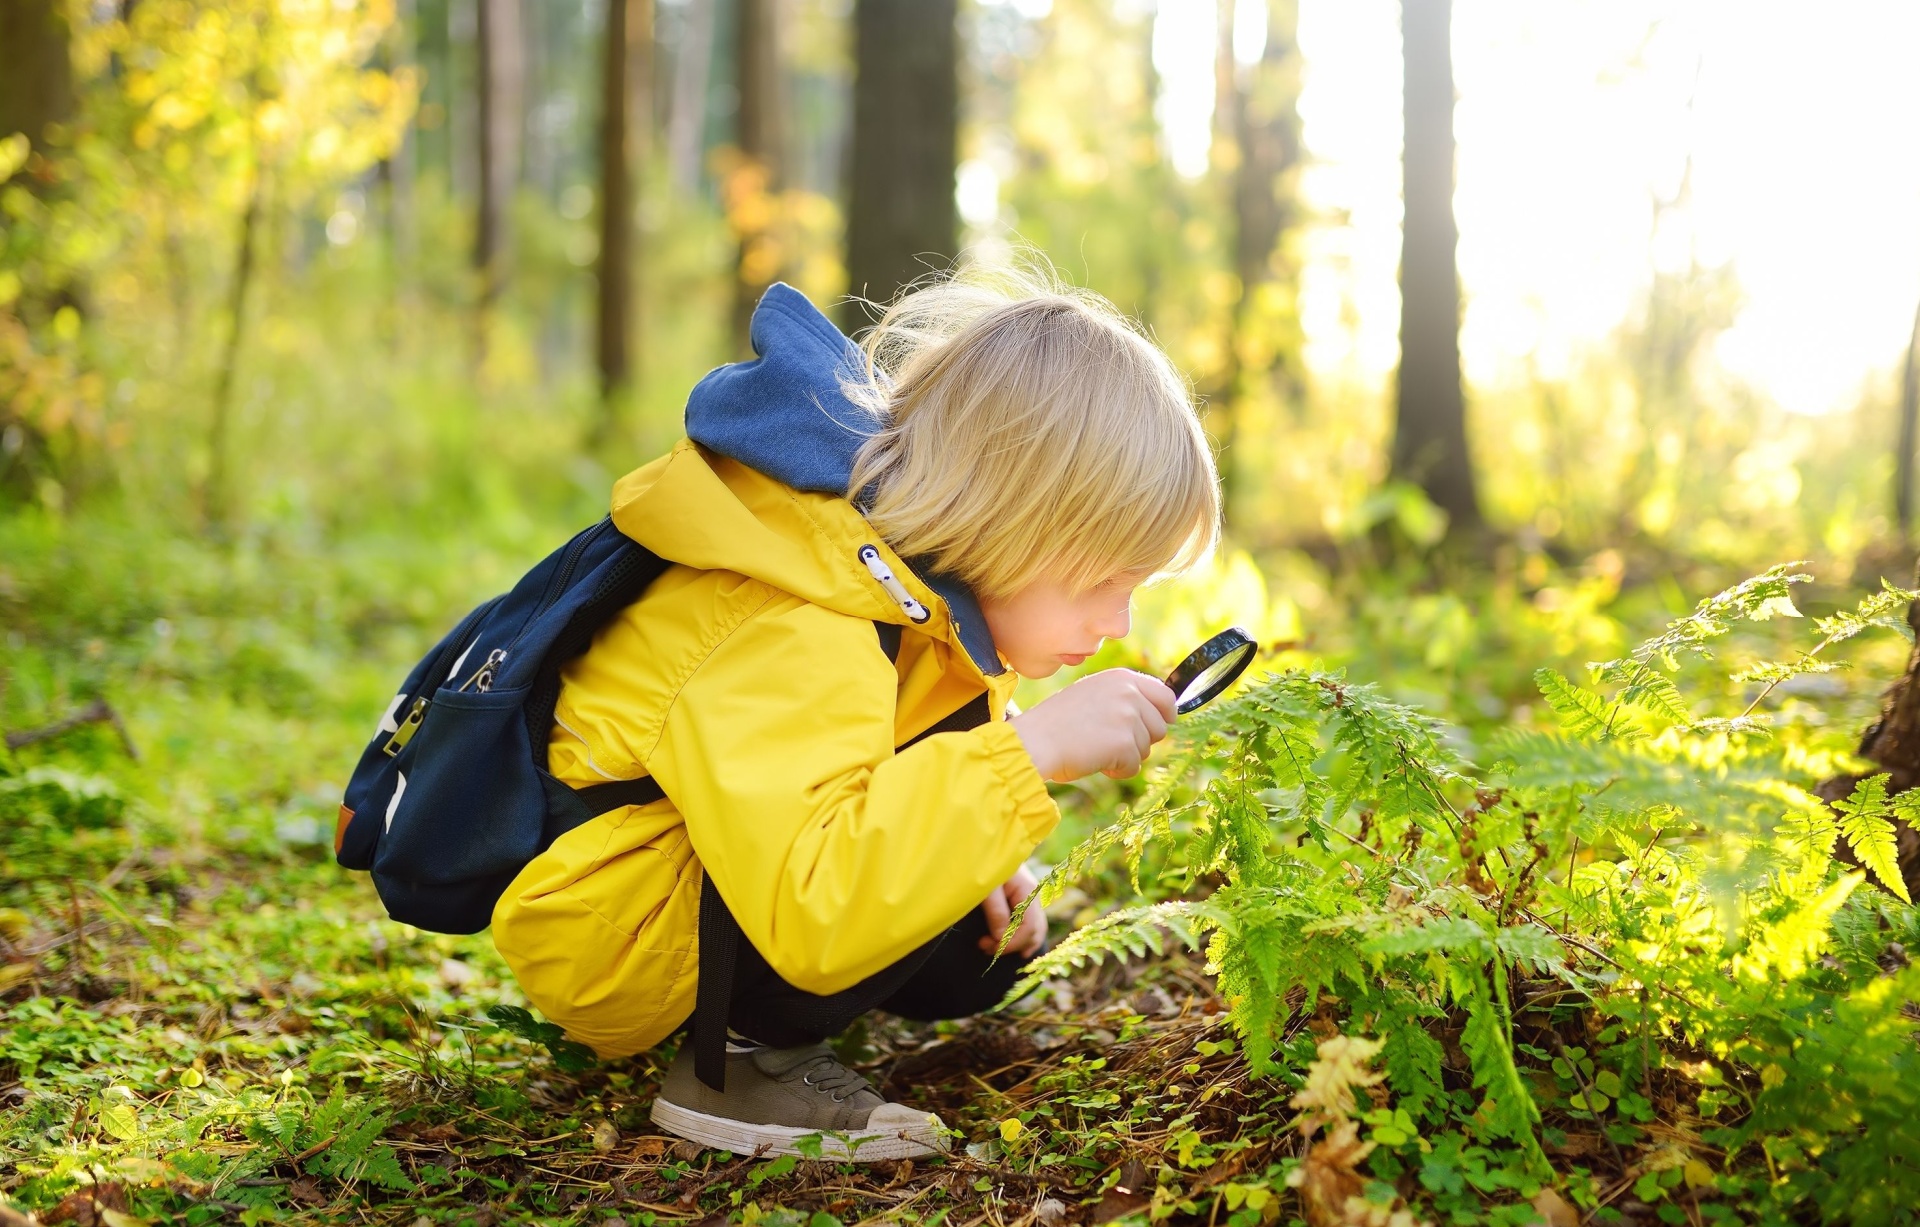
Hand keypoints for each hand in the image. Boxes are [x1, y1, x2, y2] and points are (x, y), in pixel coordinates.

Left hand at [980, 864, 1046, 957]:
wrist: (978, 842)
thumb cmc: (980, 860)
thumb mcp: (986, 886)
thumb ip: (996, 911)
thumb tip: (1001, 938)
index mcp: (1026, 889)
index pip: (1029, 925)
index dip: (1012, 941)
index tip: (990, 947)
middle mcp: (1032, 895)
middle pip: (1035, 930)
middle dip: (1012, 945)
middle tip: (985, 948)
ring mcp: (1028, 897)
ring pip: (1035, 929)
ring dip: (1016, 944)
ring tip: (993, 950)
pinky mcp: (1020, 899)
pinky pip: (1029, 924)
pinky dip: (1021, 938)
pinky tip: (1010, 947)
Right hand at [1008, 669, 1176, 781]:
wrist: (1036, 740)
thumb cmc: (1058, 722)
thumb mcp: (1092, 695)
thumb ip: (1123, 698)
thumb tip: (1161, 717)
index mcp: (1120, 677)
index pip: (1165, 695)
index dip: (1167, 713)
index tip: (1165, 722)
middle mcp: (1128, 693)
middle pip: (1159, 727)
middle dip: (1140, 740)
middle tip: (1108, 741)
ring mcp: (1128, 717)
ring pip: (1146, 749)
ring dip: (1125, 756)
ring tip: (1096, 749)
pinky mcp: (1125, 743)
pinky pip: (1134, 766)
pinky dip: (1117, 770)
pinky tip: (1095, 761)